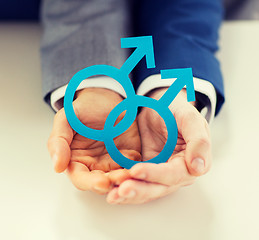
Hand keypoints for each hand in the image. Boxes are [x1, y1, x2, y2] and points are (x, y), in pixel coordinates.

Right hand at [47, 88, 140, 193]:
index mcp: (77, 160)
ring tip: (133, 174)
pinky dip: (138, 169)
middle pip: (102, 182)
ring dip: (126, 179)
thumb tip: (57, 166)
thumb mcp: (66, 119)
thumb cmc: (84, 109)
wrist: (105, 98)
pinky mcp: (129, 156)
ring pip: (119, 178)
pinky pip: (134, 167)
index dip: (90, 183)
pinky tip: (142, 165)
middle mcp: (95, 166)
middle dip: (112, 183)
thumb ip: (58, 141)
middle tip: (121, 179)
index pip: (81, 178)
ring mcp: (114, 162)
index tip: (102, 182)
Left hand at [106, 89, 211, 203]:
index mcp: (190, 162)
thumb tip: (199, 168)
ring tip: (113, 196)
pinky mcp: (145, 172)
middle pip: (158, 187)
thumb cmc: (176, 110)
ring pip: (146, 190)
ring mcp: (159, 174)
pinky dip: (124, 187)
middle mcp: (176, 173)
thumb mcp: (189, 118)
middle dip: (140, 189)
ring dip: (130, 194)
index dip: (156, 174)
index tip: (136, 170)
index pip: (174, 174)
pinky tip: (112, 192)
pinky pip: (136, 183)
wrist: (159, 107)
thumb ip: (198, 141)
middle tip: (121, 190)